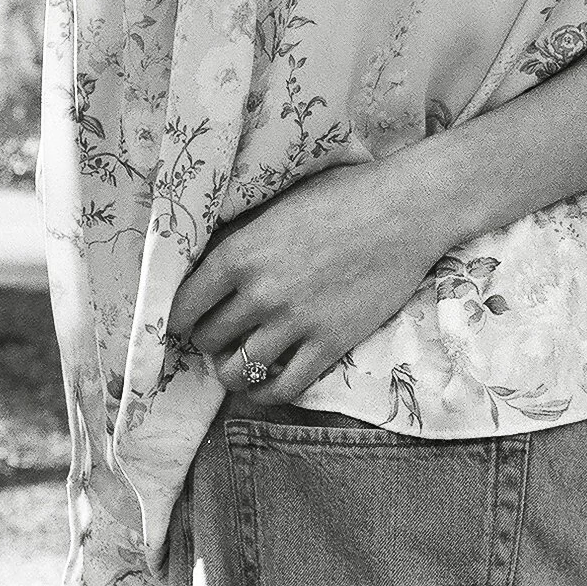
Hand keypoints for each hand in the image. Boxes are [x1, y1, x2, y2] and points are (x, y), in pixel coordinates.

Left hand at [167, 151, 455, 404]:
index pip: (183, 306)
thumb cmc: (344, 195)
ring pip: (237, 370)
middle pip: (208, 339)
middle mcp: (260, 293)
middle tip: (223, 334)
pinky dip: (267, 392)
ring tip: (241, 360)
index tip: (188, 320)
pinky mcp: (330, 344)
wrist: (406, 209)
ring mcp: (295, 322)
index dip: (179, 318)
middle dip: (209, 340)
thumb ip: (243, 239)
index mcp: (240, 253)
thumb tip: (209, 266)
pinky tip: (267, 382)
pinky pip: (283, 387)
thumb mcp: (278, 206)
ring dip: (232, 370)